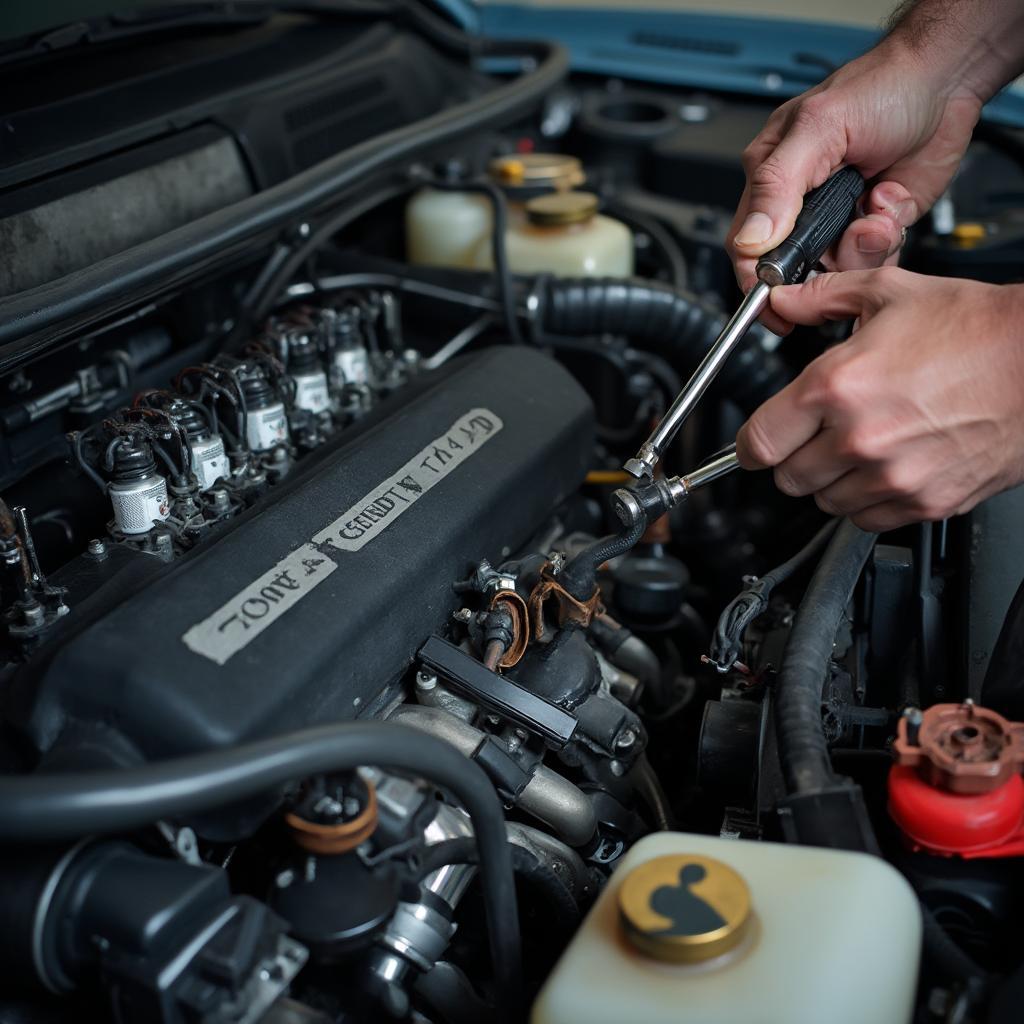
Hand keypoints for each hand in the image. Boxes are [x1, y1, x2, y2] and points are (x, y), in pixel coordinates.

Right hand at [728, 38, 982, 333]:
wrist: (946, 80)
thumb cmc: (881, 86)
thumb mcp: (818, 129)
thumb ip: (777, 185)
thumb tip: (749, 240)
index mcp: (773, 181)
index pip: (748, 247)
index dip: (758, 281)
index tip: (775, 304)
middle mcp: (803, 205)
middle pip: (796, 269)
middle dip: (824, 267)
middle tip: (849, 239)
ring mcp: (840, 218)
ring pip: (838, 269)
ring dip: (862, 247)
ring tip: (877, 209)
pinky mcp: (875, 225)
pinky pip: (873, 260)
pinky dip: (888, 239)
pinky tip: (892, 203)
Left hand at [735, 269, 1023, 531]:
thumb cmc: (977, 329)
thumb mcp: (890, 295)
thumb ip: (822, 299)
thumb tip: (784, 301)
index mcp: (837, 387)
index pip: (757, 443)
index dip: (750, 444)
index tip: (755, 443)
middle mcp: (858, 438)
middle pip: (787, 478)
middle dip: (794, 458)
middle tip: (816, 435)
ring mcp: (892, 476)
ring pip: (825, 502)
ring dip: (831, 480)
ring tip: (859, 446)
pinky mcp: (924, 502)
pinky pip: (868, 520)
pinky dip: (867, 500)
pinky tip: (885, 467)